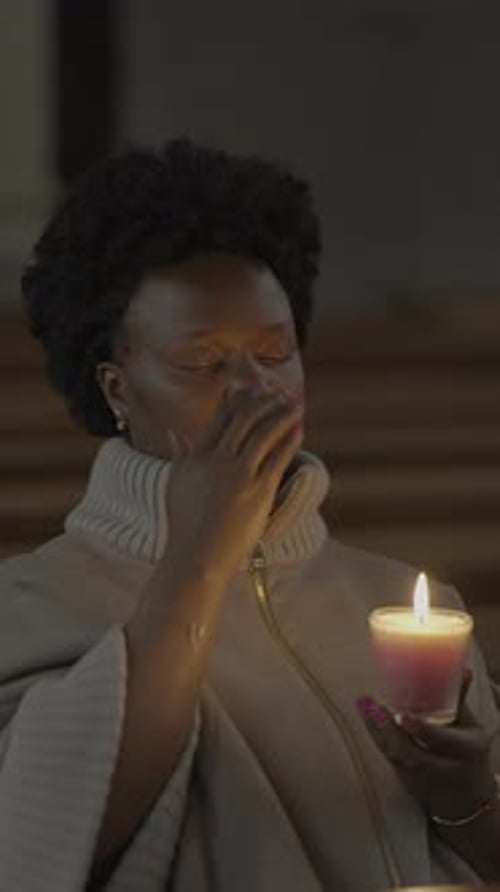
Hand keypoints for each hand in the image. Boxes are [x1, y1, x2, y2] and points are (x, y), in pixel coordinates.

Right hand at [164, 386, 302, 581]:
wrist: (196, 556)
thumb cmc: (185, 523)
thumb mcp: (176, 483)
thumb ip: (179, 454)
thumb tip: (174, 433)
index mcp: (196, 456)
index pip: (221, 417)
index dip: (241, 398)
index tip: (254, 387)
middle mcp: (216, 460)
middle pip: (245, 419)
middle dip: (265, 401)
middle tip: (278, 392)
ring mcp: (238, 475)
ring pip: (264, 433)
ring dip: (281, 415)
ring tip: (294, 405)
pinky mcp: (258, 491)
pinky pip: (278, 457)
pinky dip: (289, 439)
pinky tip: (298, 429)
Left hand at [356, 672, 498, 820]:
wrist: (465, 798)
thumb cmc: (468, 753)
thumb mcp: (470, 728)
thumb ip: (460, 700)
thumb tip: (463, 670)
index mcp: (465, 751)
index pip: (443, 742)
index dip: (423, 731)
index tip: (404, 717)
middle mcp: (442, 767)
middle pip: (412, 753)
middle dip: (390, 731)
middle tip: (374, 707)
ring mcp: (421, 778)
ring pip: (396, 757)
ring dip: (376, 731)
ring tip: (364, 705)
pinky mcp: (405, 781)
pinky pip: (388, 759)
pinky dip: (376, 737)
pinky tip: (366, 716)